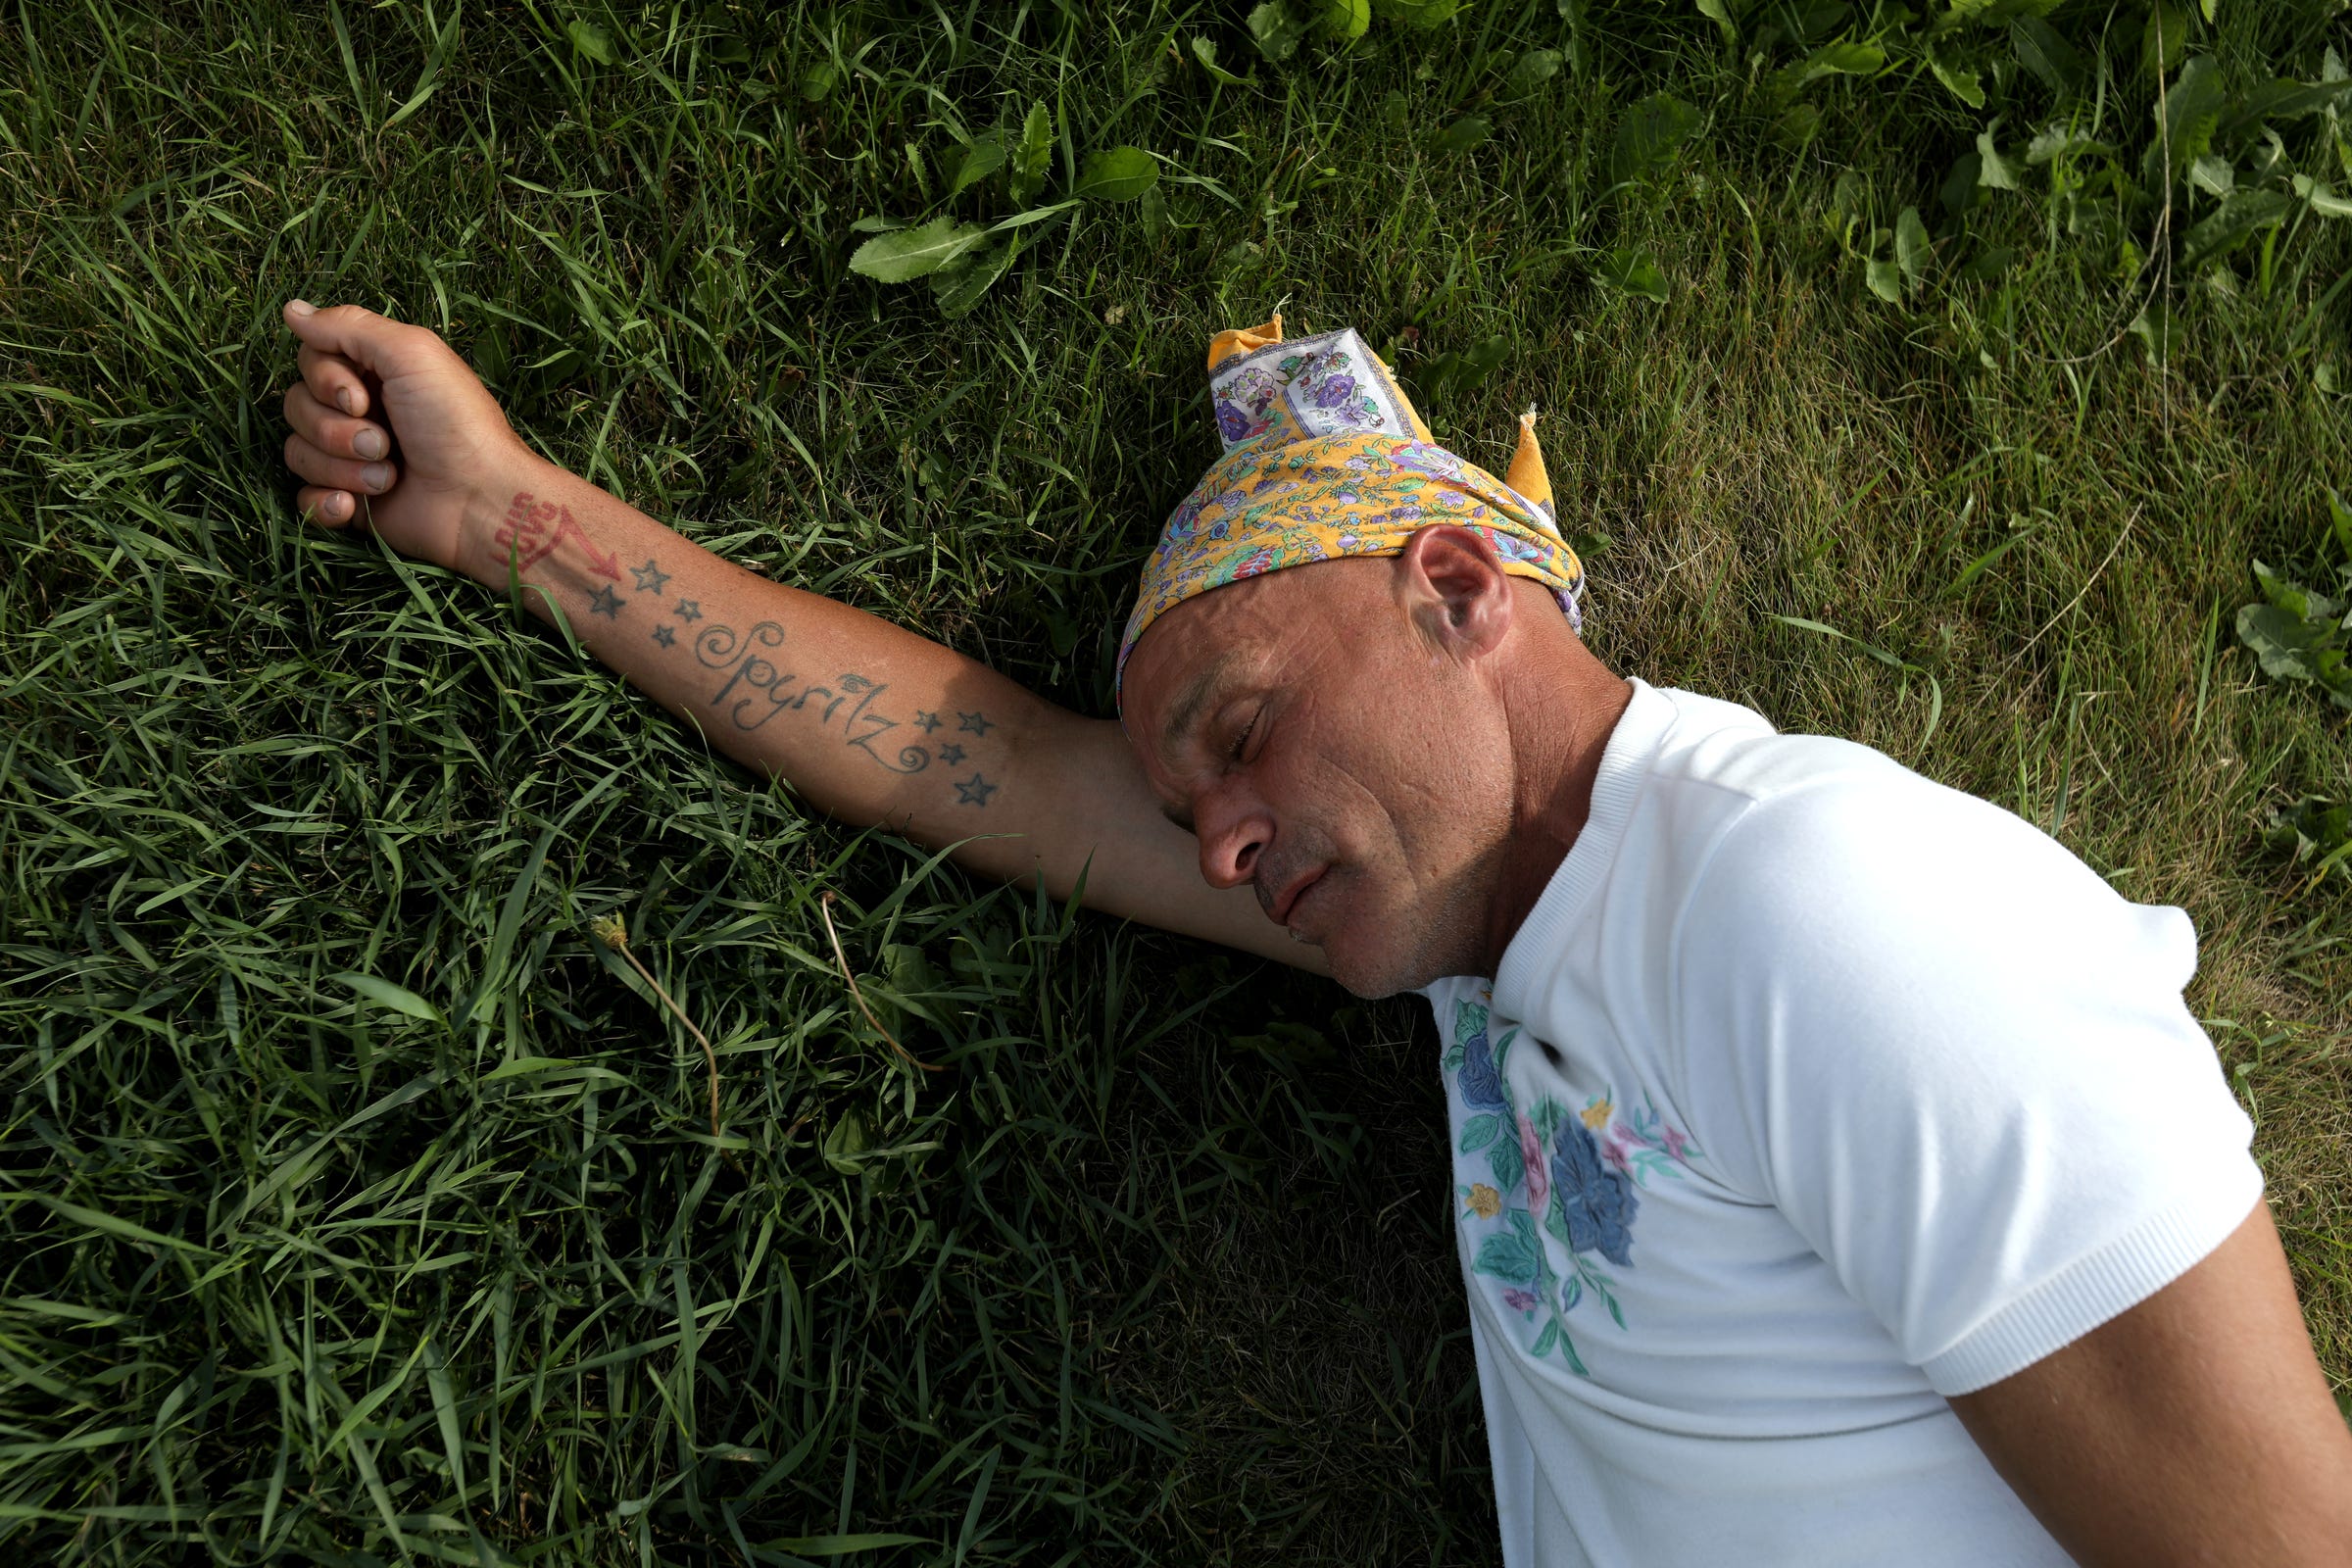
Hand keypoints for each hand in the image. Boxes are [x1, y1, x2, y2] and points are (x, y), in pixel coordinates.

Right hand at [279, 300, 531, 572]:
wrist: (480, 501)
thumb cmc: (455, 423)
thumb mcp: (411, 354)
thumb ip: (348, 326)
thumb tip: (292, 309)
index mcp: (373, 372)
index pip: (309, 361)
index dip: (325, 381)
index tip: (363, 398)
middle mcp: (359, 412)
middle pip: (297, 406)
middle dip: (336, 429)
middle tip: (385, 443)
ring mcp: (351, 459)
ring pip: (297, 452)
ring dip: (341, 467)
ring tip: (388, 476)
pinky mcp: (350, 503)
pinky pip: (304, 498)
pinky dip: (325, 503)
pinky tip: (354, 507)